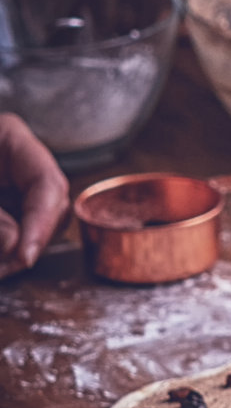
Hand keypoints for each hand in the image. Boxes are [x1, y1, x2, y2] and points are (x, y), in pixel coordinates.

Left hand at [0, 114, 68, 272]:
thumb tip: (16, 247)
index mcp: (10, 137)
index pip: (48, 182)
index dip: (41, 224)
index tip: (25, 257)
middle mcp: (20, 161)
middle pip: (48, 206)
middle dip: (31, 241)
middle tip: (9, 268)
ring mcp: (13, 183)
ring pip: (36, 223)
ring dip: (21, 249)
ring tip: (1, 269)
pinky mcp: (6, 205)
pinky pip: (20, 228)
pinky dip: (10, 249)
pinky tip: (3, 264)